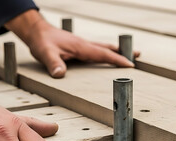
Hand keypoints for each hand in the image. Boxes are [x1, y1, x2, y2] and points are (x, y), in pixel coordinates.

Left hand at [5, 10, 139, 77]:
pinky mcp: (78, 46)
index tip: (130, 64)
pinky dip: (105, 52)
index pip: (102, 54)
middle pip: (107, 49)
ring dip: (115, 51)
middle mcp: (84, 45)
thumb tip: (60, 74)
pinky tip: (106, 55)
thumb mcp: (45, 53)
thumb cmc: (42, 42)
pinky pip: (96, 49)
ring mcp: (82, 45)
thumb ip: (53, 64)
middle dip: (123, 52)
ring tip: (128, 54)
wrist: (37, 31)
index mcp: (81, 47)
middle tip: (138, 55)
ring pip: (103, 48)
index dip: (117, 59)